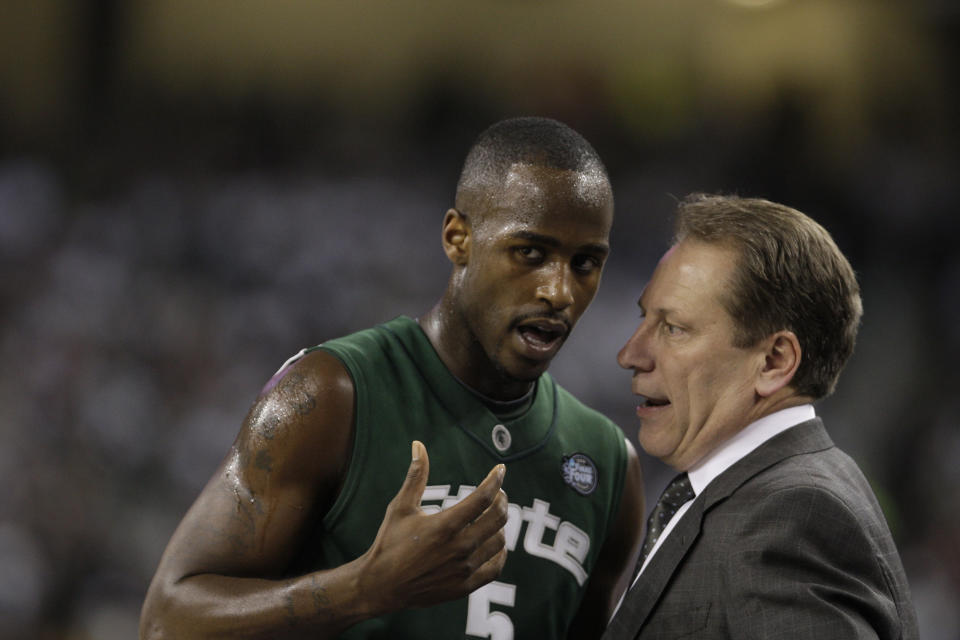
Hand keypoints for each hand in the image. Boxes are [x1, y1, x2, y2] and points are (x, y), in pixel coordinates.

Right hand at [358, 440, 507, 614]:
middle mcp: (459, 548)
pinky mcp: (464, 586)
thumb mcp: (400, 507)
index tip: (500, 470)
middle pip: (497, 518)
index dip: (495, 480)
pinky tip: (494, 543)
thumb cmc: (389, 543)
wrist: (381, 586)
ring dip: (500, 525)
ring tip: (492, 516)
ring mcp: (463, 569)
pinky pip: (495, 568)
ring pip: (499, 541)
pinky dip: (500, 553)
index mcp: (444, 525)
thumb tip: (418, 445)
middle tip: (497, 493)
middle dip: (501, 500)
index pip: (483, 497)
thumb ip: (416, 475)